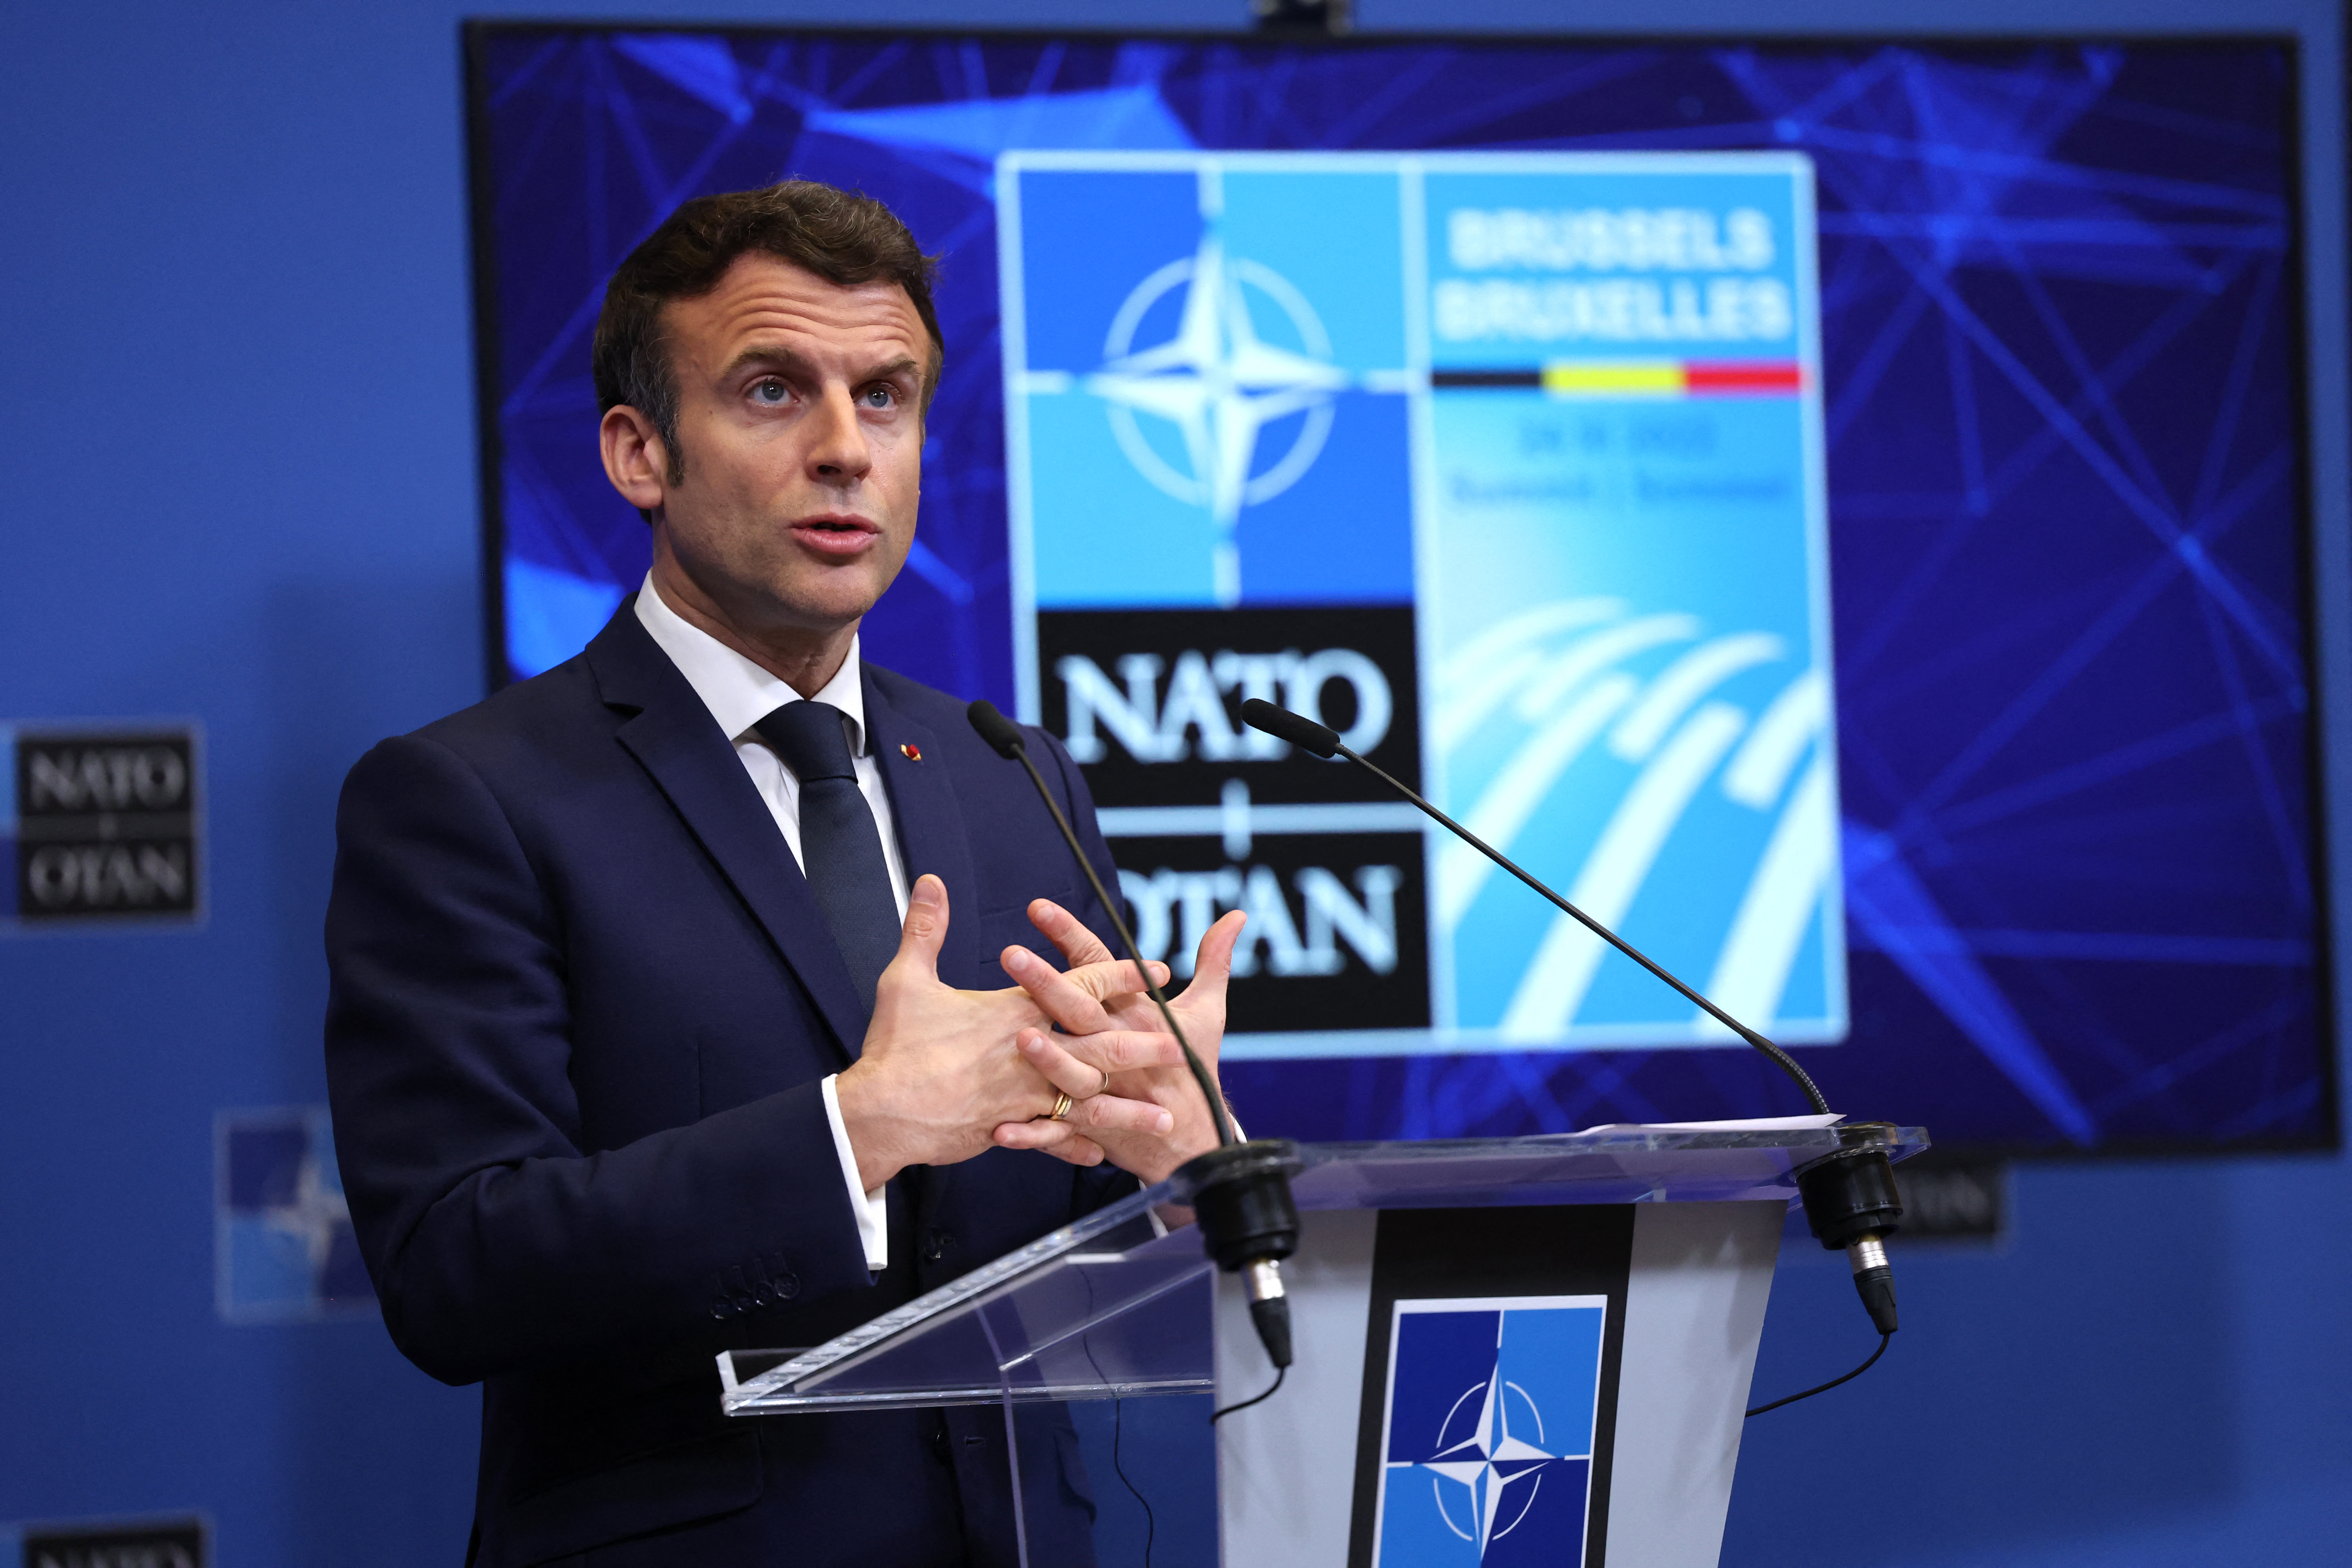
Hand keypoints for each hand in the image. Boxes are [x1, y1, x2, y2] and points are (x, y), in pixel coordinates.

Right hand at [832, 875, 1182, 1187]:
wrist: (880, 1115)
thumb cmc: (895, 1048)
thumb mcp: (905, 980)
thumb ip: (926, 929)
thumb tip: (932, 882)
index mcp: (1015, 1012)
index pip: (1081, 985)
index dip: (1120, 975)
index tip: (1153, 971)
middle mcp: (1029, 1054)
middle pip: (1101, 1046)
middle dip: (1145, 1045)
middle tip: (1181, 1046)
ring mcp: (1023, 1097)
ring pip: (1090, 1100)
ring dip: (1129, 1106)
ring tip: (1166, 1114)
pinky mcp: (1009, 1130)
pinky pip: (1055, 1139)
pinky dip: (1078, 1144)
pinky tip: (1101, 1151)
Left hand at [991, 903, 1245, 1183]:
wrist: (1196, 1140)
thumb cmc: (1194, 1066)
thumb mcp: (1207, 1012)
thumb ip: (1214, 960)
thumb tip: (1236, 915)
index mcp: (1139, 1014)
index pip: (1101, 965)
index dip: (1069, 934)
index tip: (1037, 907)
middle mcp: (1119, 1047)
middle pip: (1081, 1011)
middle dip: (1047, 983)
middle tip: (1012, 955)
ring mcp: (1106, 1089)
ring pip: (1073, 1072)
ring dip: (1047, 1058)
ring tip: (1017, 1035)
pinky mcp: (1094, 1127)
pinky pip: (1059, 1132)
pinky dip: (1034, 1134)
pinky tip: (1000, 1129)